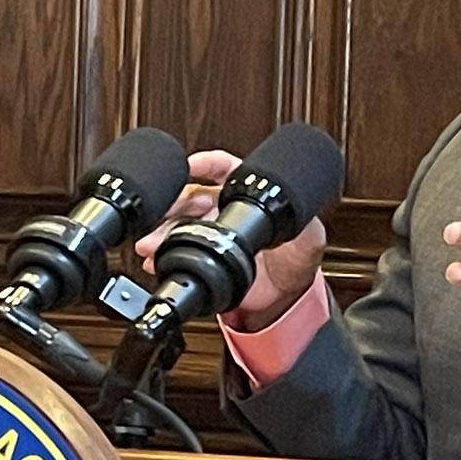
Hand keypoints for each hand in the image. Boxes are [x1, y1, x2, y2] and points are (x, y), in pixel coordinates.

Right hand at [135, 148, 327, 332]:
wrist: (285, 296)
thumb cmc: (298, 259)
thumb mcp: (308, 238)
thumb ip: (303, 223)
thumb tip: (299, 213)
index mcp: (250, 195)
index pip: (227, 169)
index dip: (208, 163)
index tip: (192, 164)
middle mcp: (225, 208)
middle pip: (194, 195)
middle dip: (175, 202)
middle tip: (164, 212)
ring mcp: (211, 231)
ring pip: (180, 222)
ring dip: (162, 229)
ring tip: (152, 242)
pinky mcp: (202, 255)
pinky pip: (177, 250)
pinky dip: (162, 253)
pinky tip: (154, 258)